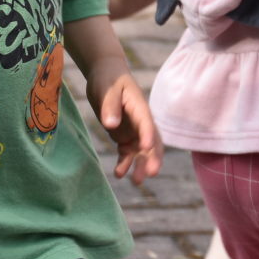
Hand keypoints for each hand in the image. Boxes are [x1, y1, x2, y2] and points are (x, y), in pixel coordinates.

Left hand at [88, 70, 161, 184]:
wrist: (106, 76)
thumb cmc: (108, 79)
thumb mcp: (107, 89)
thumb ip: (110, 106)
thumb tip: (110, 124)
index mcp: (140, 107)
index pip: (147, 123)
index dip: (148, 135)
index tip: (147, 147)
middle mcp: (141, 122)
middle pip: (152, 142)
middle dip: (152, 158)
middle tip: (150, 173)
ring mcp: (134, 131)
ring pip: (141, 152)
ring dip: (140, 166)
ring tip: (135, 182)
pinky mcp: (125, 137)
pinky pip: (127, 153)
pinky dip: (124, 164)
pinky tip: (118, 175)